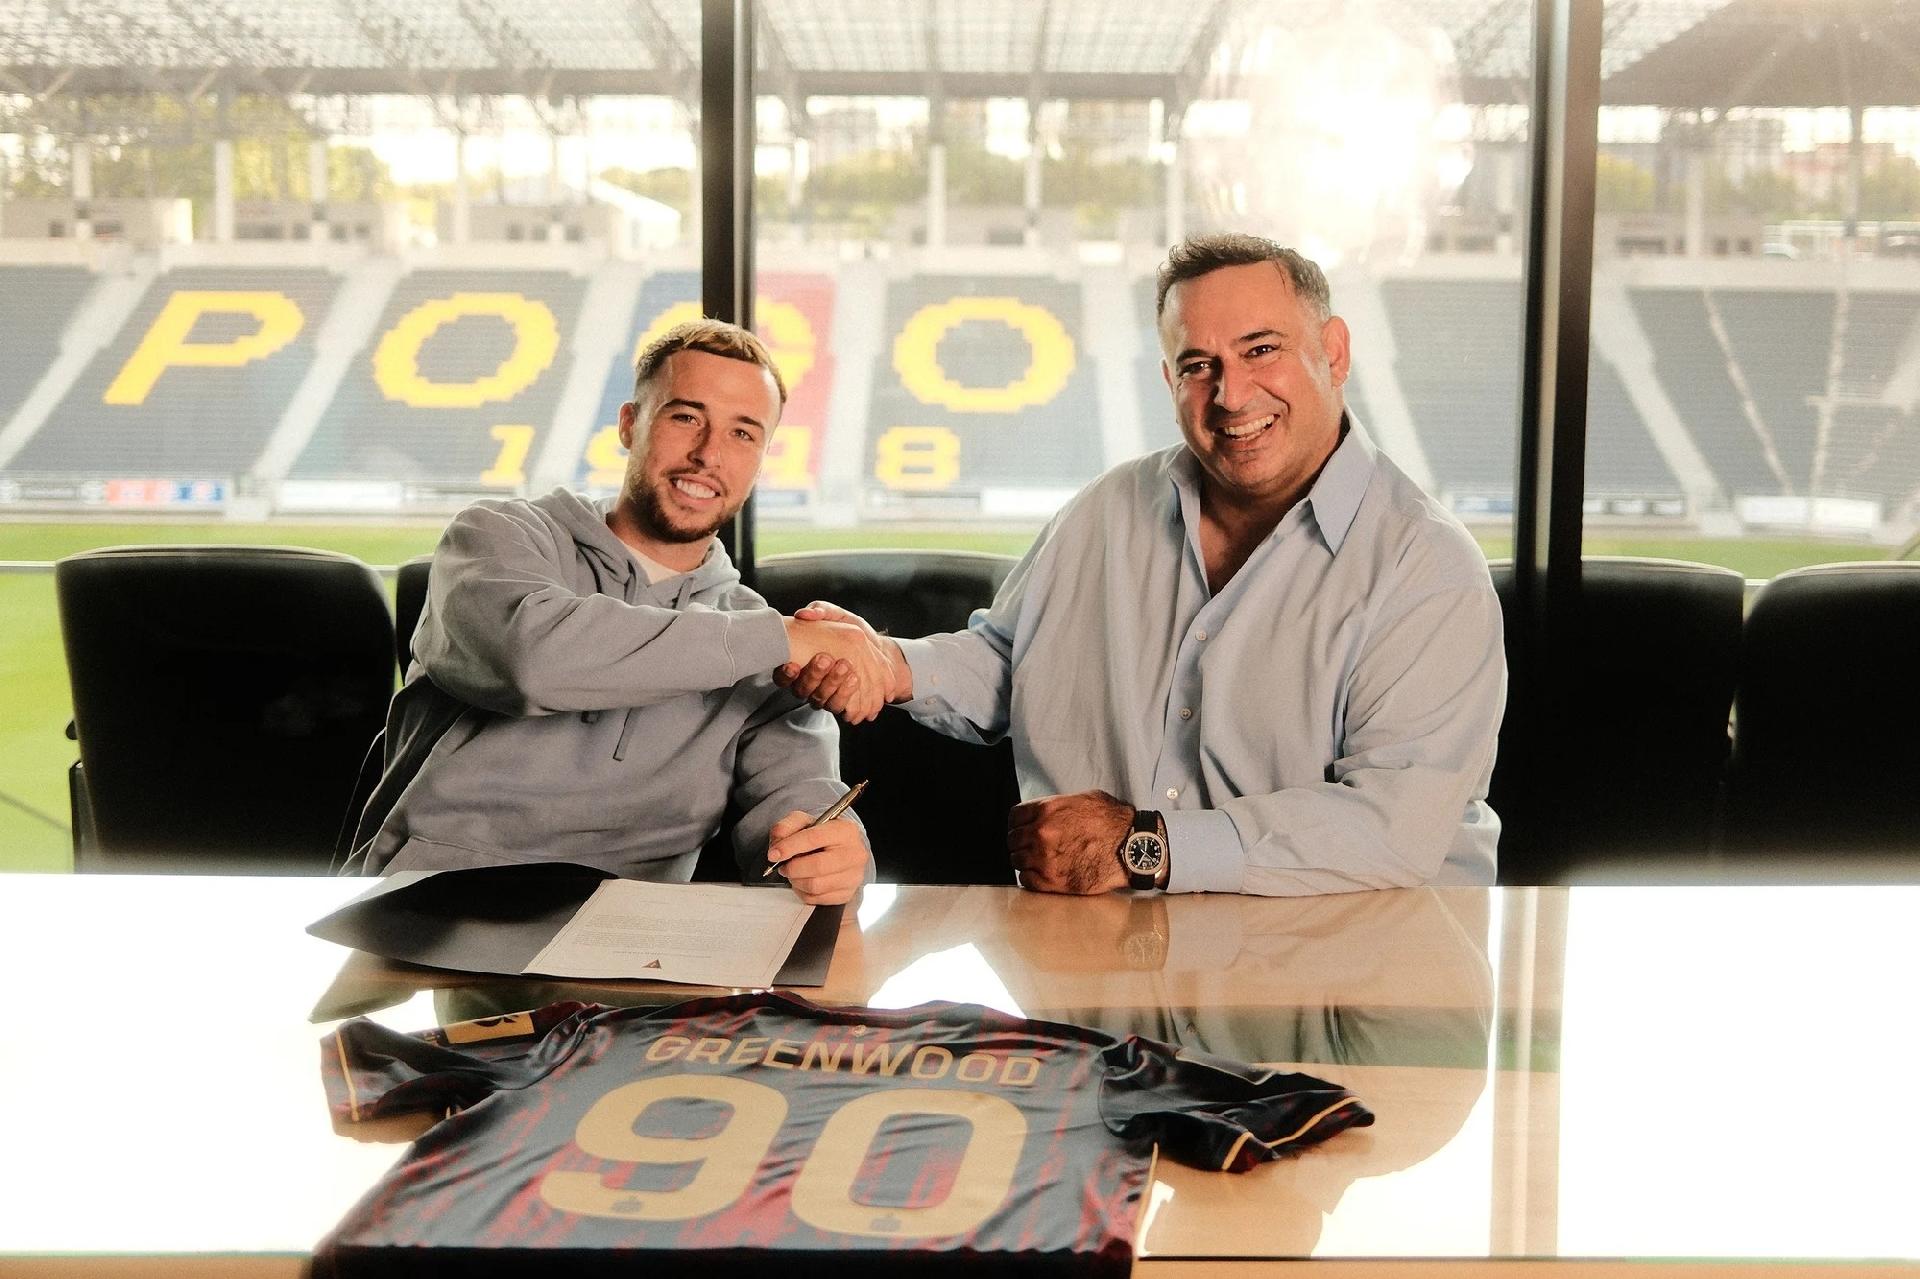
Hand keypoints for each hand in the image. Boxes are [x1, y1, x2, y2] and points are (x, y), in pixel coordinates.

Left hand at [765, 809, 869, 904]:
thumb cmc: (821, 836)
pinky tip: (803, 882)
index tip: (773, 855)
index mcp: (845, 830)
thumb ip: (787, 826)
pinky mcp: (847, 894)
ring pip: (815, 886)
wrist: (841, 851)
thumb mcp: (804, 822)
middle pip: (817, 866)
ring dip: (796, 881)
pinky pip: (816, 899)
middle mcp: (855, 853)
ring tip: (794, 873)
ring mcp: (854, 876)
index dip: (790, 847)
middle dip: (793, 868)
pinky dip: (803, 892)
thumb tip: (777, 843)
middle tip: (783, 866)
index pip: (814, 838)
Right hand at [780, 613, 893, 722]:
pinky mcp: (843, 704)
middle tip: (825, 658)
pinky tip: (855, 680)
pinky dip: (848, 695)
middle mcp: (807, 685)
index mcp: (798, 665)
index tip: (792, 664)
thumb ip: (820, 611)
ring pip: (821, 700)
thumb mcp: (836, 615)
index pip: (782, 676)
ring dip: (832, 684)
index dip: (785, 673)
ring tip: (846, 666)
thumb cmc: (850, 630)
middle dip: (814, 675)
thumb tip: (804, 613)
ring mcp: (824, 697)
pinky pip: (842, 708)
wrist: (878, 649)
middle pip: (802, 689)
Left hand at [1006, 789, 1131, 894]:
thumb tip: (1048, 811)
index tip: (1022, 828)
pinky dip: (1030, 878)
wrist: (1132, 846)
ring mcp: (1045, 859)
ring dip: (1024, 861)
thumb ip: (1058, 805)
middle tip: (1029, 847)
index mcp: (1047, 810)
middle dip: (1020, 842)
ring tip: (1036, 862)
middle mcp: (1041, 834)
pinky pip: (1026, 880)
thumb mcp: (1084, 799)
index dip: (1018, 823)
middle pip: (1013, 840)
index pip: (1014, 817)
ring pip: (1017, 861)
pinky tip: (1039, 875)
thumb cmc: (1114, 821)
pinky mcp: (1054, 881)